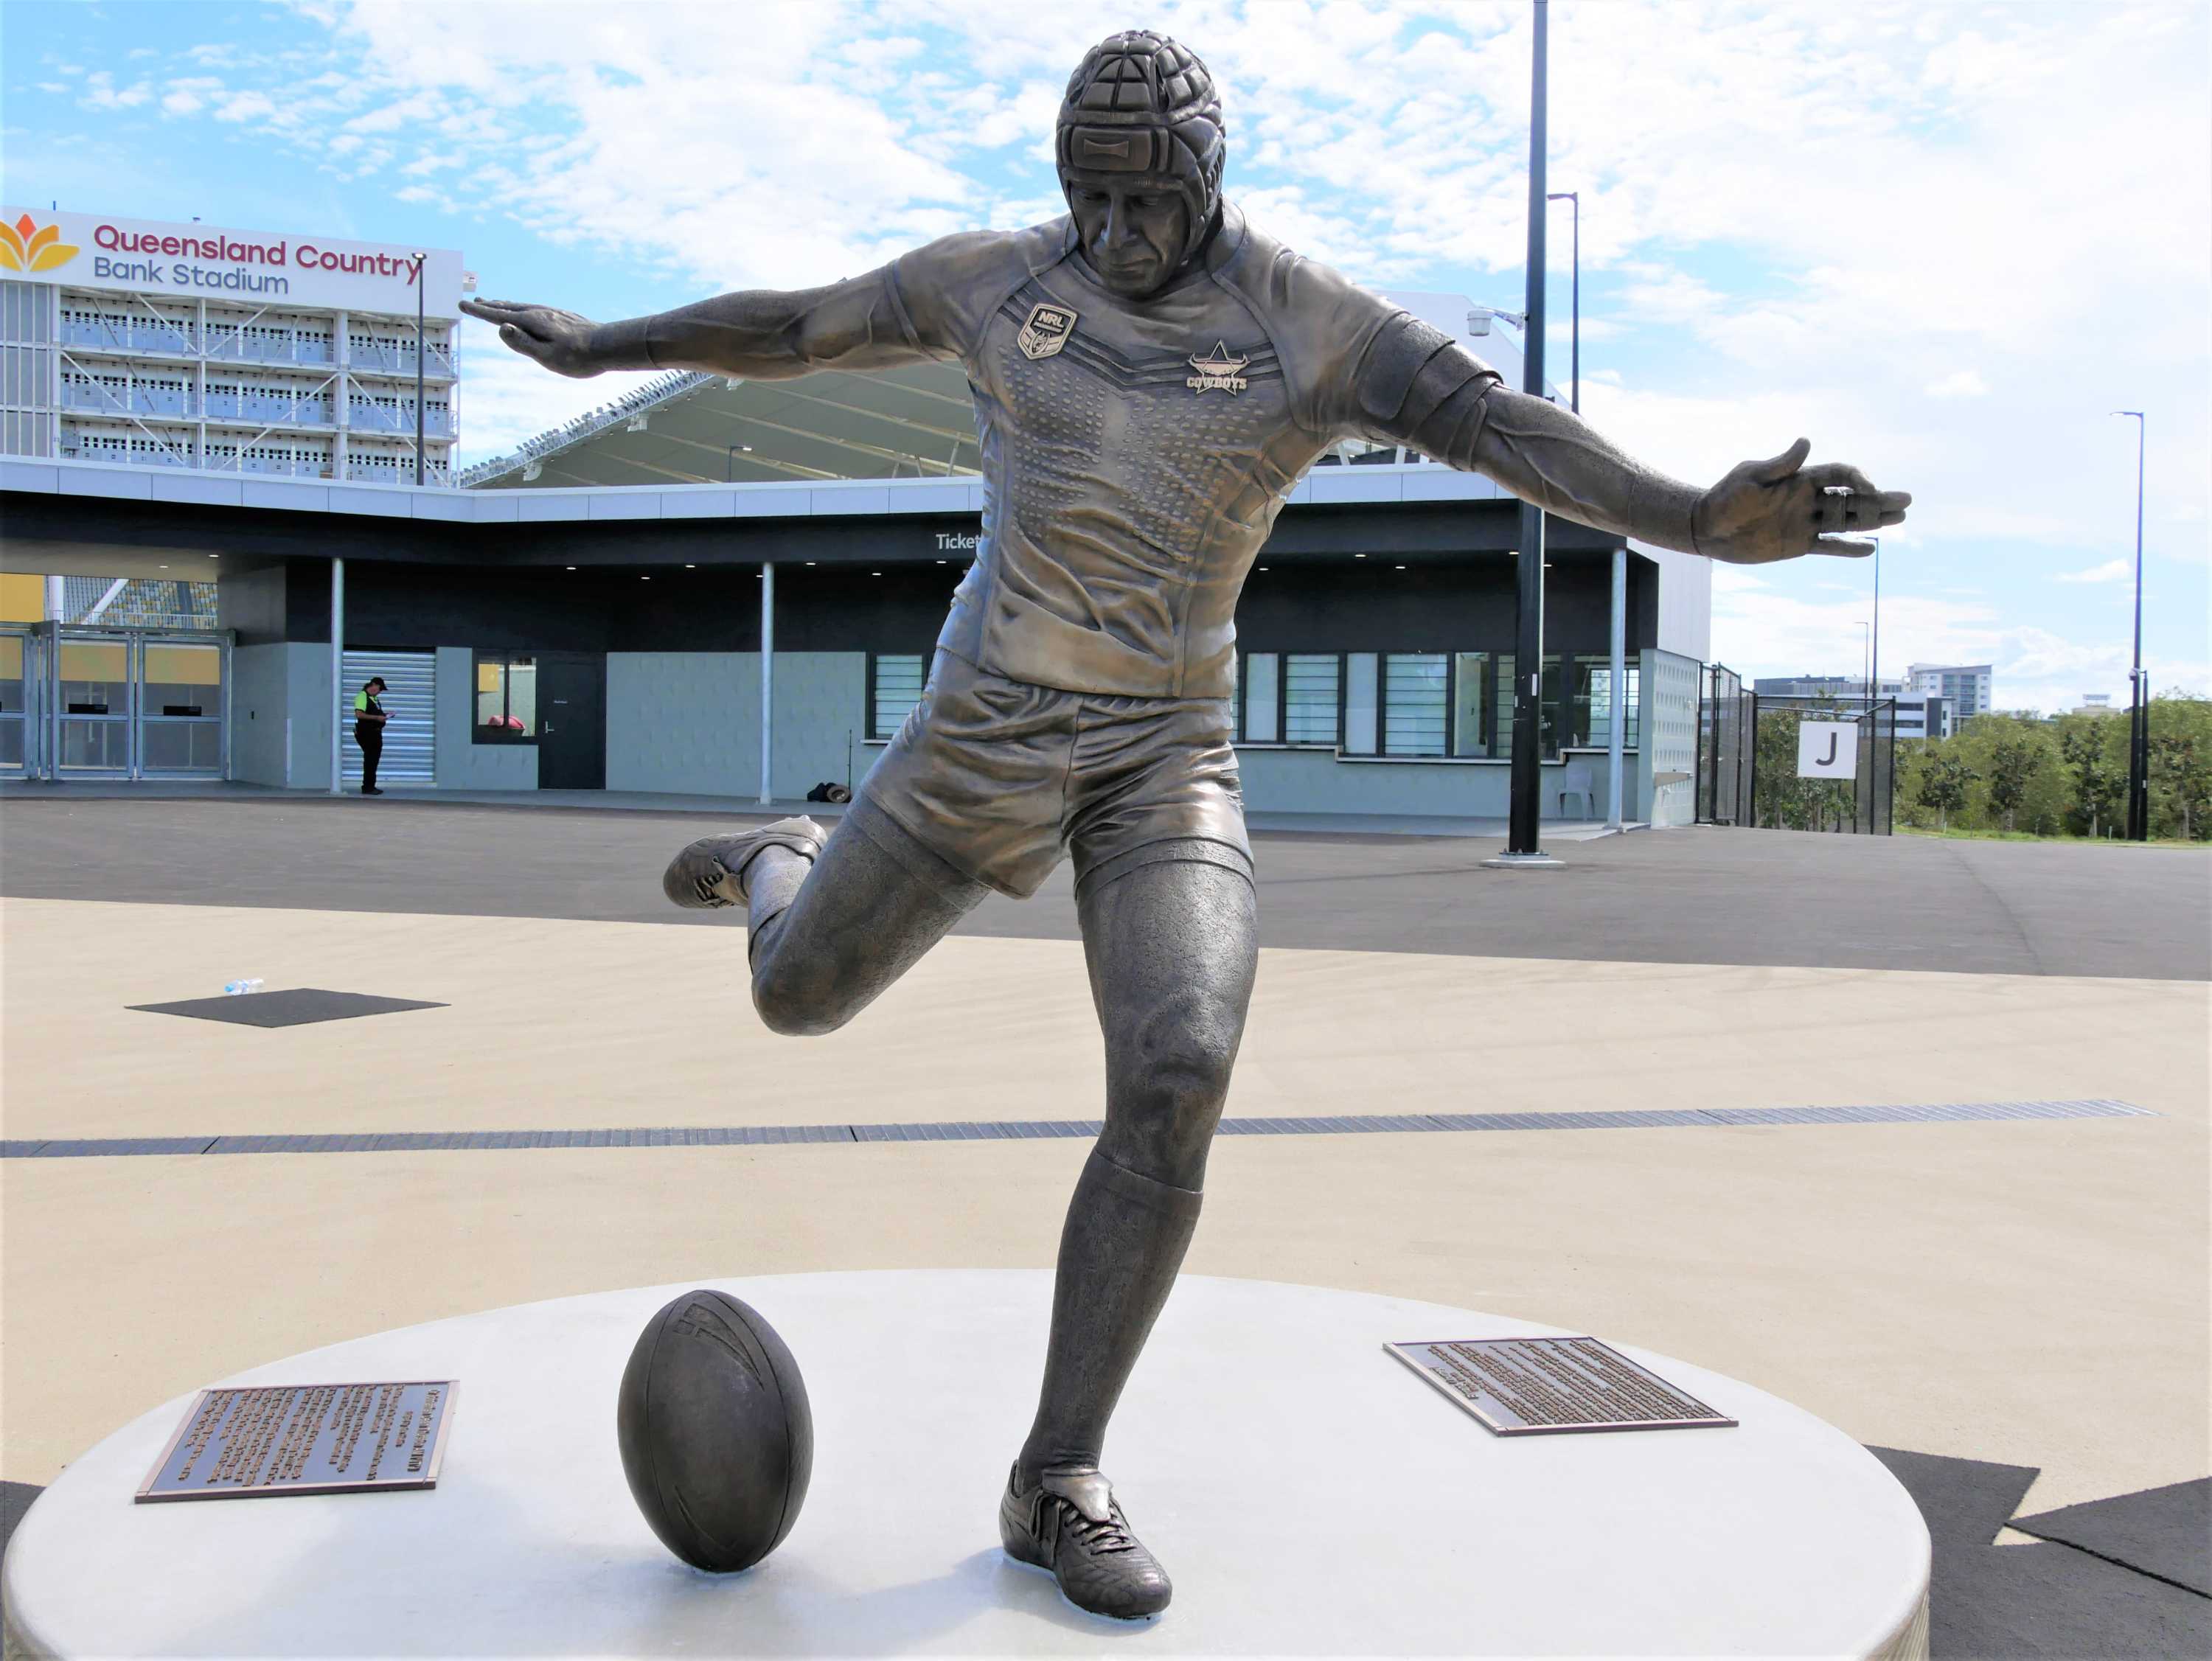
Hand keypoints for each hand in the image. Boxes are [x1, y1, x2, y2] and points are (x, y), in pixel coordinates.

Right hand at [459, 298, 603, 377]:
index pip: (499, 316)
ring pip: (524, 307)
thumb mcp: (546, 356)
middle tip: (475, 303)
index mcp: (533, 321)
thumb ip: (522, 343)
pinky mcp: (564, 317)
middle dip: (491, 306)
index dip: (479, 312)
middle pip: (510, 308)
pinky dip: (524, 309)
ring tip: (497, 305)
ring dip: (507, 306)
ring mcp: (553, 313)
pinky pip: (536, 310)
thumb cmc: (579, 357)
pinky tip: (529, 315)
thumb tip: (500, 327)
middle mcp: (541, 312)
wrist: (610, 346)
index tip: (462, 305)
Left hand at [1692, 439, 1909, 562]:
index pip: (1839, 474)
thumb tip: (1806, 442)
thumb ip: (1781, 465)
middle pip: (1851, 498)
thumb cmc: (1725, 497)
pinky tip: (1870, 549)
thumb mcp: (1751, 477)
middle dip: (1879, 499)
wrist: (1706, 527)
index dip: (1858, 479)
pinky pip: (1829, 546)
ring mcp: (1805, 522)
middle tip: (1907, 501)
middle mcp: (1807, 499)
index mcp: (1800, 479)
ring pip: (1847, 521)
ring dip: (1873, 520)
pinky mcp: (1797, 544)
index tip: (1871, 490)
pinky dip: (1848, 548)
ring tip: (1901, 518)